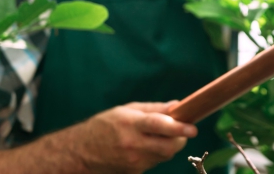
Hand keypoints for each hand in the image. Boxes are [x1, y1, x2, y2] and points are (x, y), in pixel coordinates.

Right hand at [75, 101, 196, 173]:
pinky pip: (155, 162)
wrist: (81, 153)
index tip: (192, 128)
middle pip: (168, 146)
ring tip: (157, 136)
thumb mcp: (126, 110)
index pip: (159, 125)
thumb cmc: (104, 126)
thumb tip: (177, 106)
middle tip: (181, 130)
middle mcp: (132, 144)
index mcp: (130, 124)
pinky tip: (145, 147)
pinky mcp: (135, 173)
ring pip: (165, 155)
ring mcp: (134, 162)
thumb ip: (154, 109)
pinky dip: (157, 154)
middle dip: (179, 138)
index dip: (178, 127)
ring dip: (169, 145)